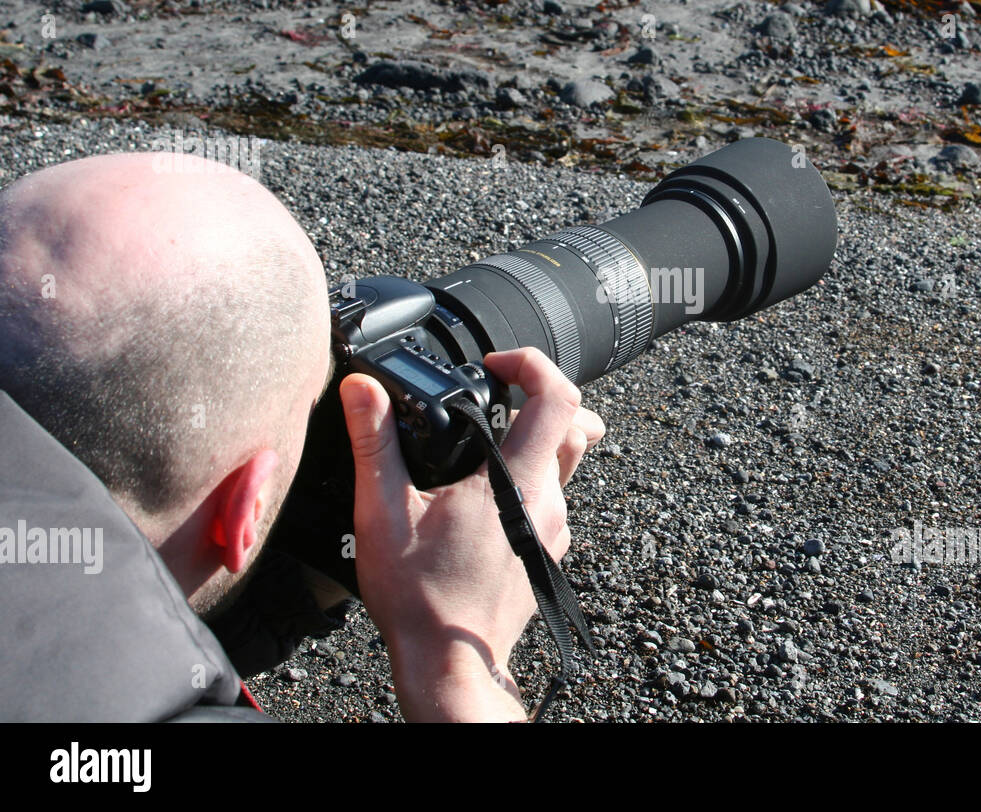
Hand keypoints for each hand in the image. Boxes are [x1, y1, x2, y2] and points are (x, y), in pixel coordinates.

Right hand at [339, 347, 603, 720]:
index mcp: (516, 482)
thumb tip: (361, 390)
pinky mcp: (549, 551)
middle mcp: (548, 502)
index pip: (558, 398)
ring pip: (563, 464)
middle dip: (539, 399)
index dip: (533, 365)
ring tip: (479, 451)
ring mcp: (554, 529)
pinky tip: (481, 500)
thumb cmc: (420, 600)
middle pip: (571, 426)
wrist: (449, 663)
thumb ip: (374, 443)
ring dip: (531, 443)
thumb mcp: (383, 514)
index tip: (496, 364)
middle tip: (497, 397)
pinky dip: (526, 482)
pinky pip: (551, 498)